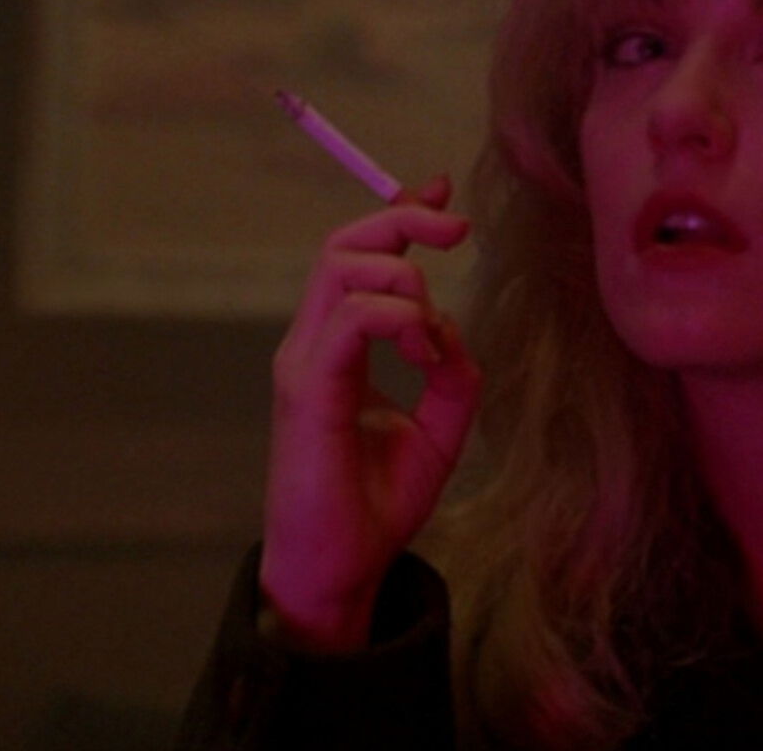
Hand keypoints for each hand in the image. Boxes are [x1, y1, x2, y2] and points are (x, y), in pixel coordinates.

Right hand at [259, 175, 480, 652]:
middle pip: (345, 243)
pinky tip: (423, 354)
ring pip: (343, 265)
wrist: (340, 570)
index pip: (359, 257)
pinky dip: (400, 318)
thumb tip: (455, 328)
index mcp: (338, 347)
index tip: (442, 193)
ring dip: (406, 278)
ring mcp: (305, 362)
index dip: (399, 213)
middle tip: (457, 229)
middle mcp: (314, 343)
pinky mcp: (309, 389)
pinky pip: (352, 317)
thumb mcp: (440, 430)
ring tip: (432, 338)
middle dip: (403, 218)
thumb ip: (454, 374)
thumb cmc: (377, 504)